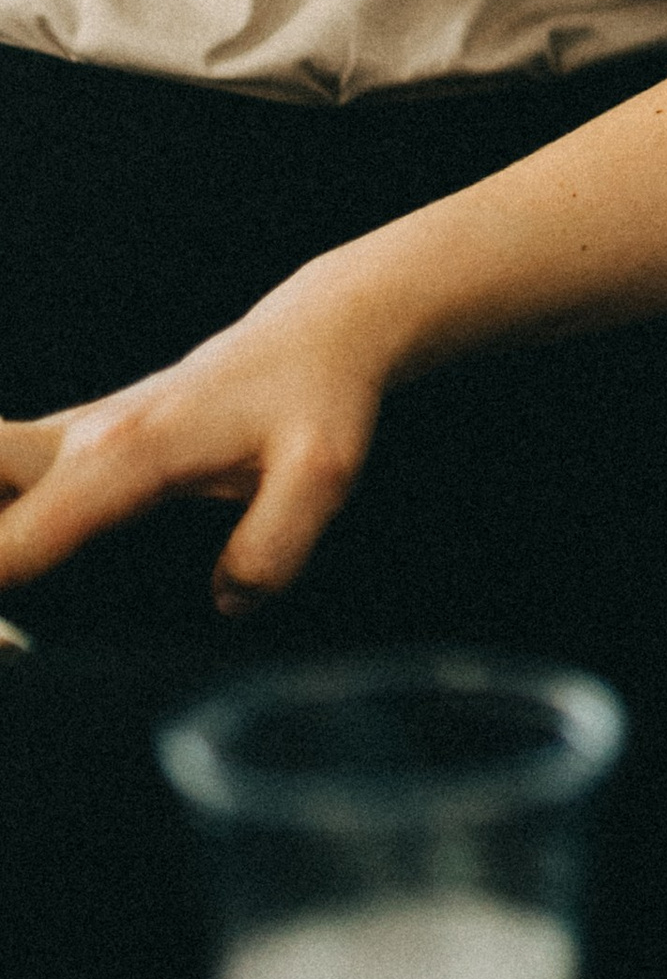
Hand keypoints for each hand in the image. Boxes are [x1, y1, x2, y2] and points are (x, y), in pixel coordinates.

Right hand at [0, 265, 395, 617]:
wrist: (314, 337)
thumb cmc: (316, 401)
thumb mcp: (323, 472)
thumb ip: (275, 542)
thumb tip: (226, 600)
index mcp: (128, 454)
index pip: (19, 536)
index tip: (0, 641)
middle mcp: (81, 440)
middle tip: (0, 621)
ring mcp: (69, 436)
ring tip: (6, 609)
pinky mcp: (71, 441)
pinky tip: (5, 550)